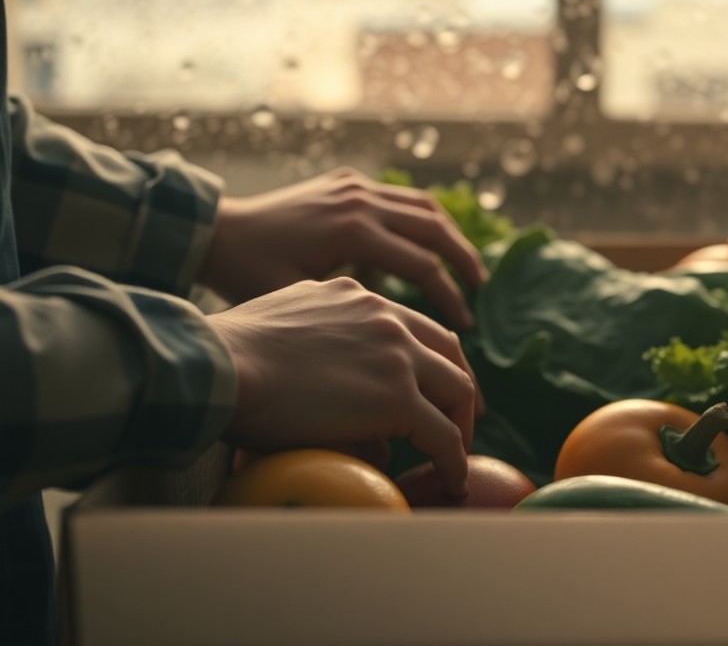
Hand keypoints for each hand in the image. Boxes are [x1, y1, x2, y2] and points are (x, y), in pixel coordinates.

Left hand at [199, 168, 487, 329]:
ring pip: (423, 206)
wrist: (212, 232)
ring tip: (466, 265)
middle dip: (464, 261)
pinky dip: (421, 219)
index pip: (422, 267)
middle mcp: (360, 201)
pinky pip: (398, 197)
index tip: (464, 328)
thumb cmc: (247, 278)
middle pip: (435, 228)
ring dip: (450, 236)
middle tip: (480, 291)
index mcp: (352, 233)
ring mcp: (354, 187)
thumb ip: (351, 321)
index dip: (449, 300)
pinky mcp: (346, 182)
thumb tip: (397, 348)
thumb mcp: (300, 305)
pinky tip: (427, 243)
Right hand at [210, 277, 479, 495]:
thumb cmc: (227, 357)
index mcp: (356, 296)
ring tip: (455, 456)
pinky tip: (452, 480)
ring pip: (457, 390)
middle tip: (459, 418)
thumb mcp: (285, 329)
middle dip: (459, 388)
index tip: (432, 387)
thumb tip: (340, 389)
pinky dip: (454, 460)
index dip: (430, 359)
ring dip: (462, 425)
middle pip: (449, 352)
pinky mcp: (397, 397)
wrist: (216, 364)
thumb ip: (323, 351)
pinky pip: (443, 435)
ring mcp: (396, 354)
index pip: (412, 326)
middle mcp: (385, 316)